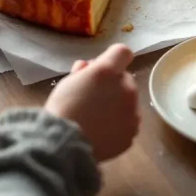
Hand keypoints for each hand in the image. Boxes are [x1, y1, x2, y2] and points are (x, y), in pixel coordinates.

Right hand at [44, 44, 139, 161]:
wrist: (64, 144)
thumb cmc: (62, 109)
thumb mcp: (68, 81)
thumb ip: (84, 70)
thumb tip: (89, 67)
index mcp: (107, 71)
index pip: (122, 52)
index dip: (112, 59)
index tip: (101, 70)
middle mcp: (126, 88)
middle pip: (126, 79)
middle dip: (113, 84)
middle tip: (94, 97)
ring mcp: (132, 112)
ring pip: (130, 101)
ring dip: (118, 104)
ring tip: (98, 117)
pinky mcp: (132, 132)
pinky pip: (128, 122)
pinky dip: (119, 124)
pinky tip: (103, 130)